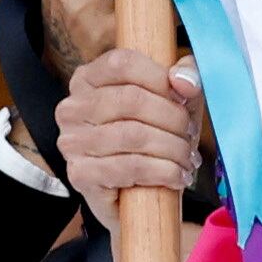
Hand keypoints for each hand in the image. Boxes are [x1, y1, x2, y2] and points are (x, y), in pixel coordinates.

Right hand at [53, 48, 201, 202]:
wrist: (139, 198)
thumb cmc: (156, 137)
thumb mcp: (176, 100)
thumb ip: (187, 75)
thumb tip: (183, 80)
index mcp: (88, 79)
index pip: (123, 63)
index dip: (161, 78)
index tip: (185, 99)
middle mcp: (72, 107)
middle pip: (131, 99)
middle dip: (172, 119)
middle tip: (189, 135)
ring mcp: (71, 142)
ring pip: (133, 135)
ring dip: (172, 149)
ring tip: (187, 159)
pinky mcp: (80, 174)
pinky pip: (130, 167)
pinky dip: (163, 172)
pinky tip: (177, 176)